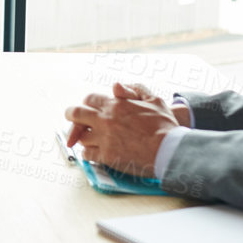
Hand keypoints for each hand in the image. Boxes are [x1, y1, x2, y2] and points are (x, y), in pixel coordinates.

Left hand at [62, 82, 188, 147]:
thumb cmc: (165, 125)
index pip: (89, 99)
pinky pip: (87, 154)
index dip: (87, 102)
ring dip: (82, 136)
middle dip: (71, 115)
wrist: (170, 150)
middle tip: (72, 119)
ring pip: (80, 136)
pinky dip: (88, 152)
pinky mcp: (107, 156)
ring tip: (86, 137)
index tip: (88, 107)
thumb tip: (116, 86)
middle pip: (75, 114)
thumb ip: (135, 89)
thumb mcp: (155, 99)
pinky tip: (93, 152)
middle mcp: (105, 120)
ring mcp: (104, 139)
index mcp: (115, 104)